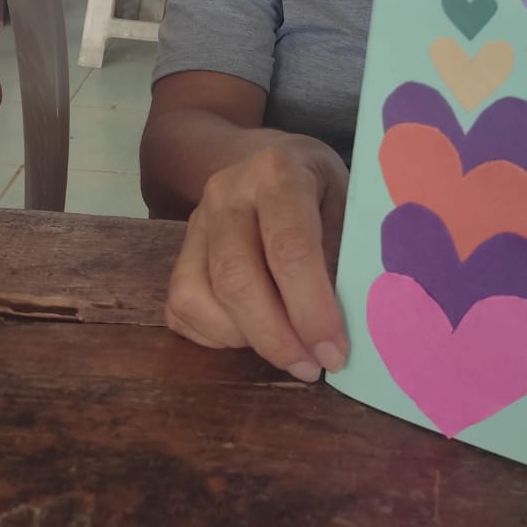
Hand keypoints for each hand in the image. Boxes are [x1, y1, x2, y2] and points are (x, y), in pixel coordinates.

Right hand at [164, 133, 349, 381]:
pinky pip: (182, 310)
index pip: (289, 248)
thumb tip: (344, 331)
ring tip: (286, 346)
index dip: (311, 309)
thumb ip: (344, 258)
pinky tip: (253, 331)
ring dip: (245, 340)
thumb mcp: (348, 205)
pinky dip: (217, 336)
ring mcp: (195, 221)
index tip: (334, 352)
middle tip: (310, 366)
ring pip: (198, 298)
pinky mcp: (178, 251)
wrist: (270, 159)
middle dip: (275, 337)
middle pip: (236, 278)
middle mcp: (226, 192)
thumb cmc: (319, 189)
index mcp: (278, 171)